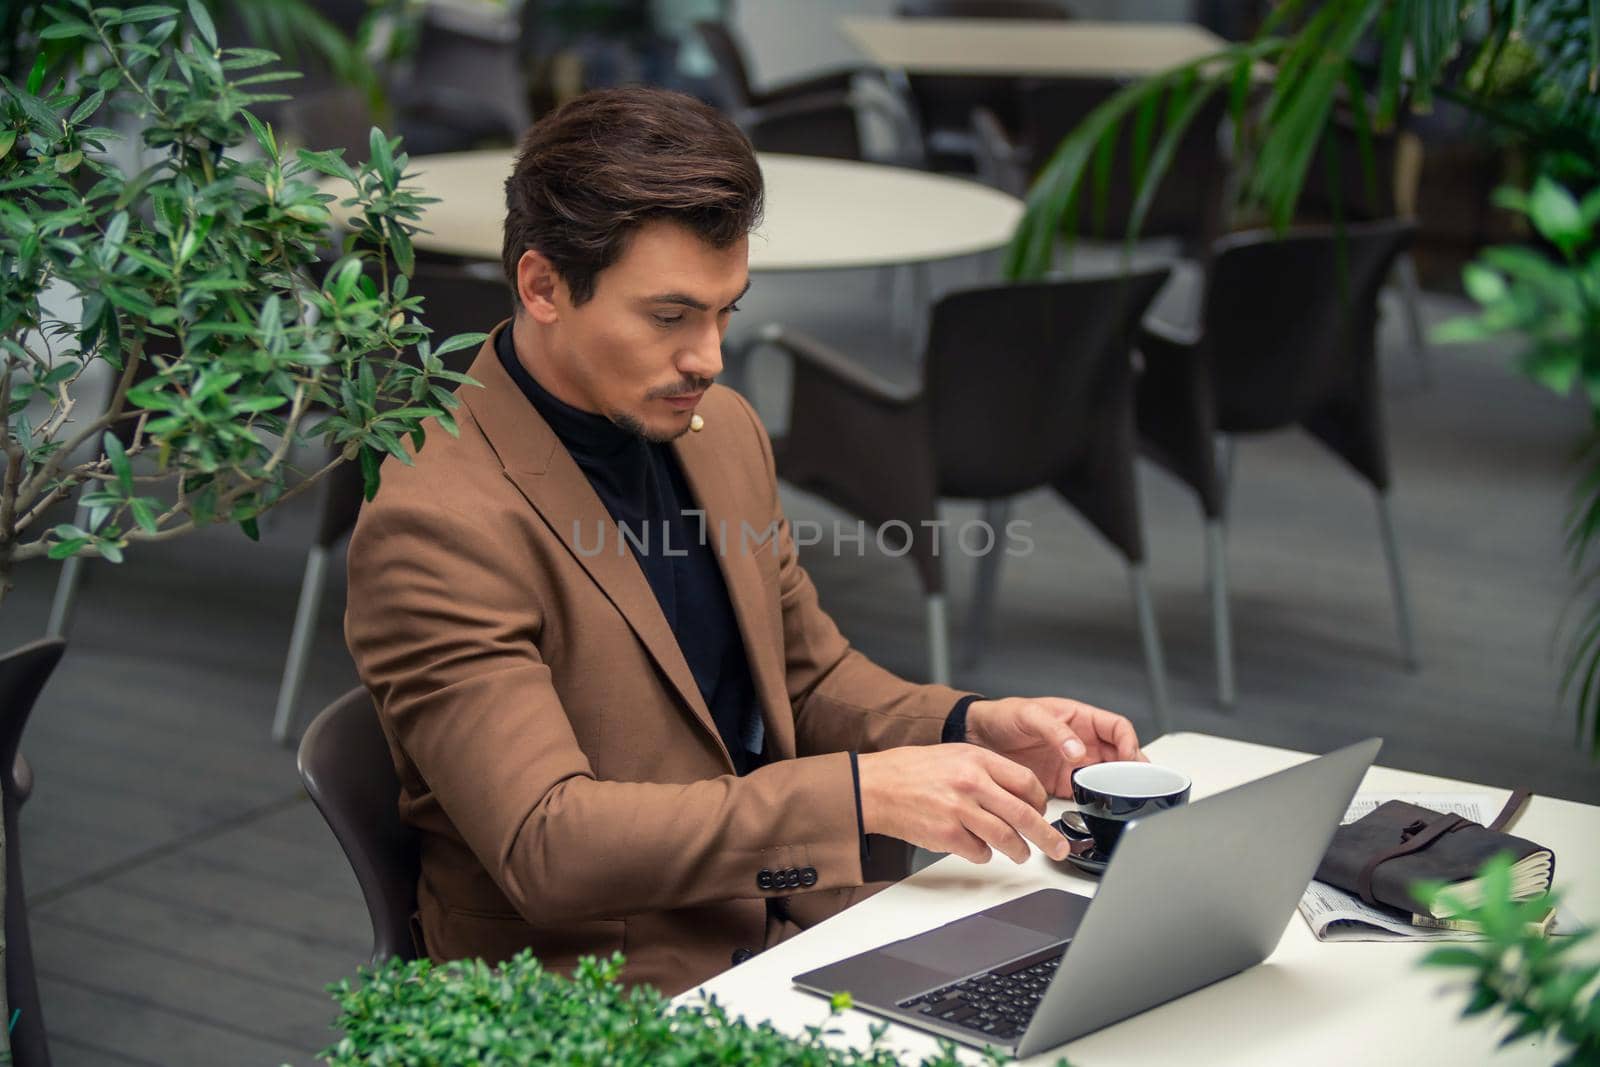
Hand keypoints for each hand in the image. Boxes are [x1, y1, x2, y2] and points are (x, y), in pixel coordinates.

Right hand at [857, 744, 1070, 863]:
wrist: (875, 787)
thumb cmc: (912, 771)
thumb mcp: (955, 755)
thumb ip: (988, 771)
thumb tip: (1019, 795)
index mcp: (977, 759)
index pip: (1026, 783)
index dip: (1040, 802)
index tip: (1042, 812)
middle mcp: (972, 783)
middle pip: (1024, 815)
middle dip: (1047, 837)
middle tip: (1058, 848)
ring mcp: (960, 810)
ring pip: (1007, 838)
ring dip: (1018, 851)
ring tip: (1021, 854)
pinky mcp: (947, 835)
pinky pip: (980, 852)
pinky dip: (984, 854)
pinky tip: (978, 848)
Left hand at [964, 697, 1143, 797]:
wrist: (977, 737)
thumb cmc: (1003, 716)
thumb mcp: (1029, 714)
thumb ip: (1055, 731)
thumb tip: (1078, 750)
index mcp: (1080, 718)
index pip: (1117, 728)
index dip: (1129, 742)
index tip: (1129, 757)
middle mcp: (1081, 741)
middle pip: (1119, 755)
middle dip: (1131, 769)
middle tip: (1135, 785)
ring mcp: (1073, 764)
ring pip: (1106, 776)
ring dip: (1115, 787)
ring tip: (1120, 799)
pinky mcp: (1061, 783)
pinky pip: (1086, 793)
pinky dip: (1095, 801)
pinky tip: (1096, 808)